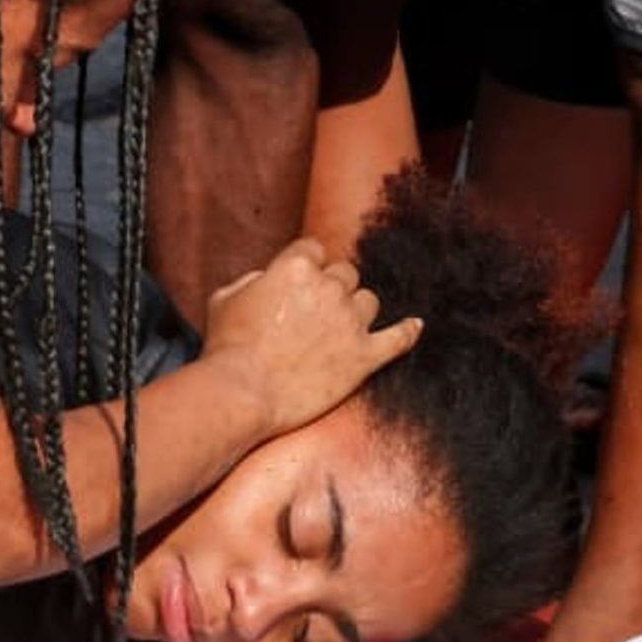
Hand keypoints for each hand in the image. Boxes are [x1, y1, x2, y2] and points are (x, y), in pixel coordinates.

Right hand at [200, 238, 423, 435]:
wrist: (243, 392)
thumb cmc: (227, 347)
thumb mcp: (226, 298)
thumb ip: (254, 279)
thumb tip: (269, 280)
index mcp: (296, 267)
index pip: (314, 250)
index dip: (306, 267)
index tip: (299, 286)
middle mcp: (329, 288)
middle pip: (345, 274)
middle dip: (331, 290)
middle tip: (313, 316)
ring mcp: (351, 322)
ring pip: (368, 302)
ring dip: (356, 311)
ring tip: (337, 332)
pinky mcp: (364, 357)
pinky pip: (398, 338)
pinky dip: (408, 331)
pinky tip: (415, 326)